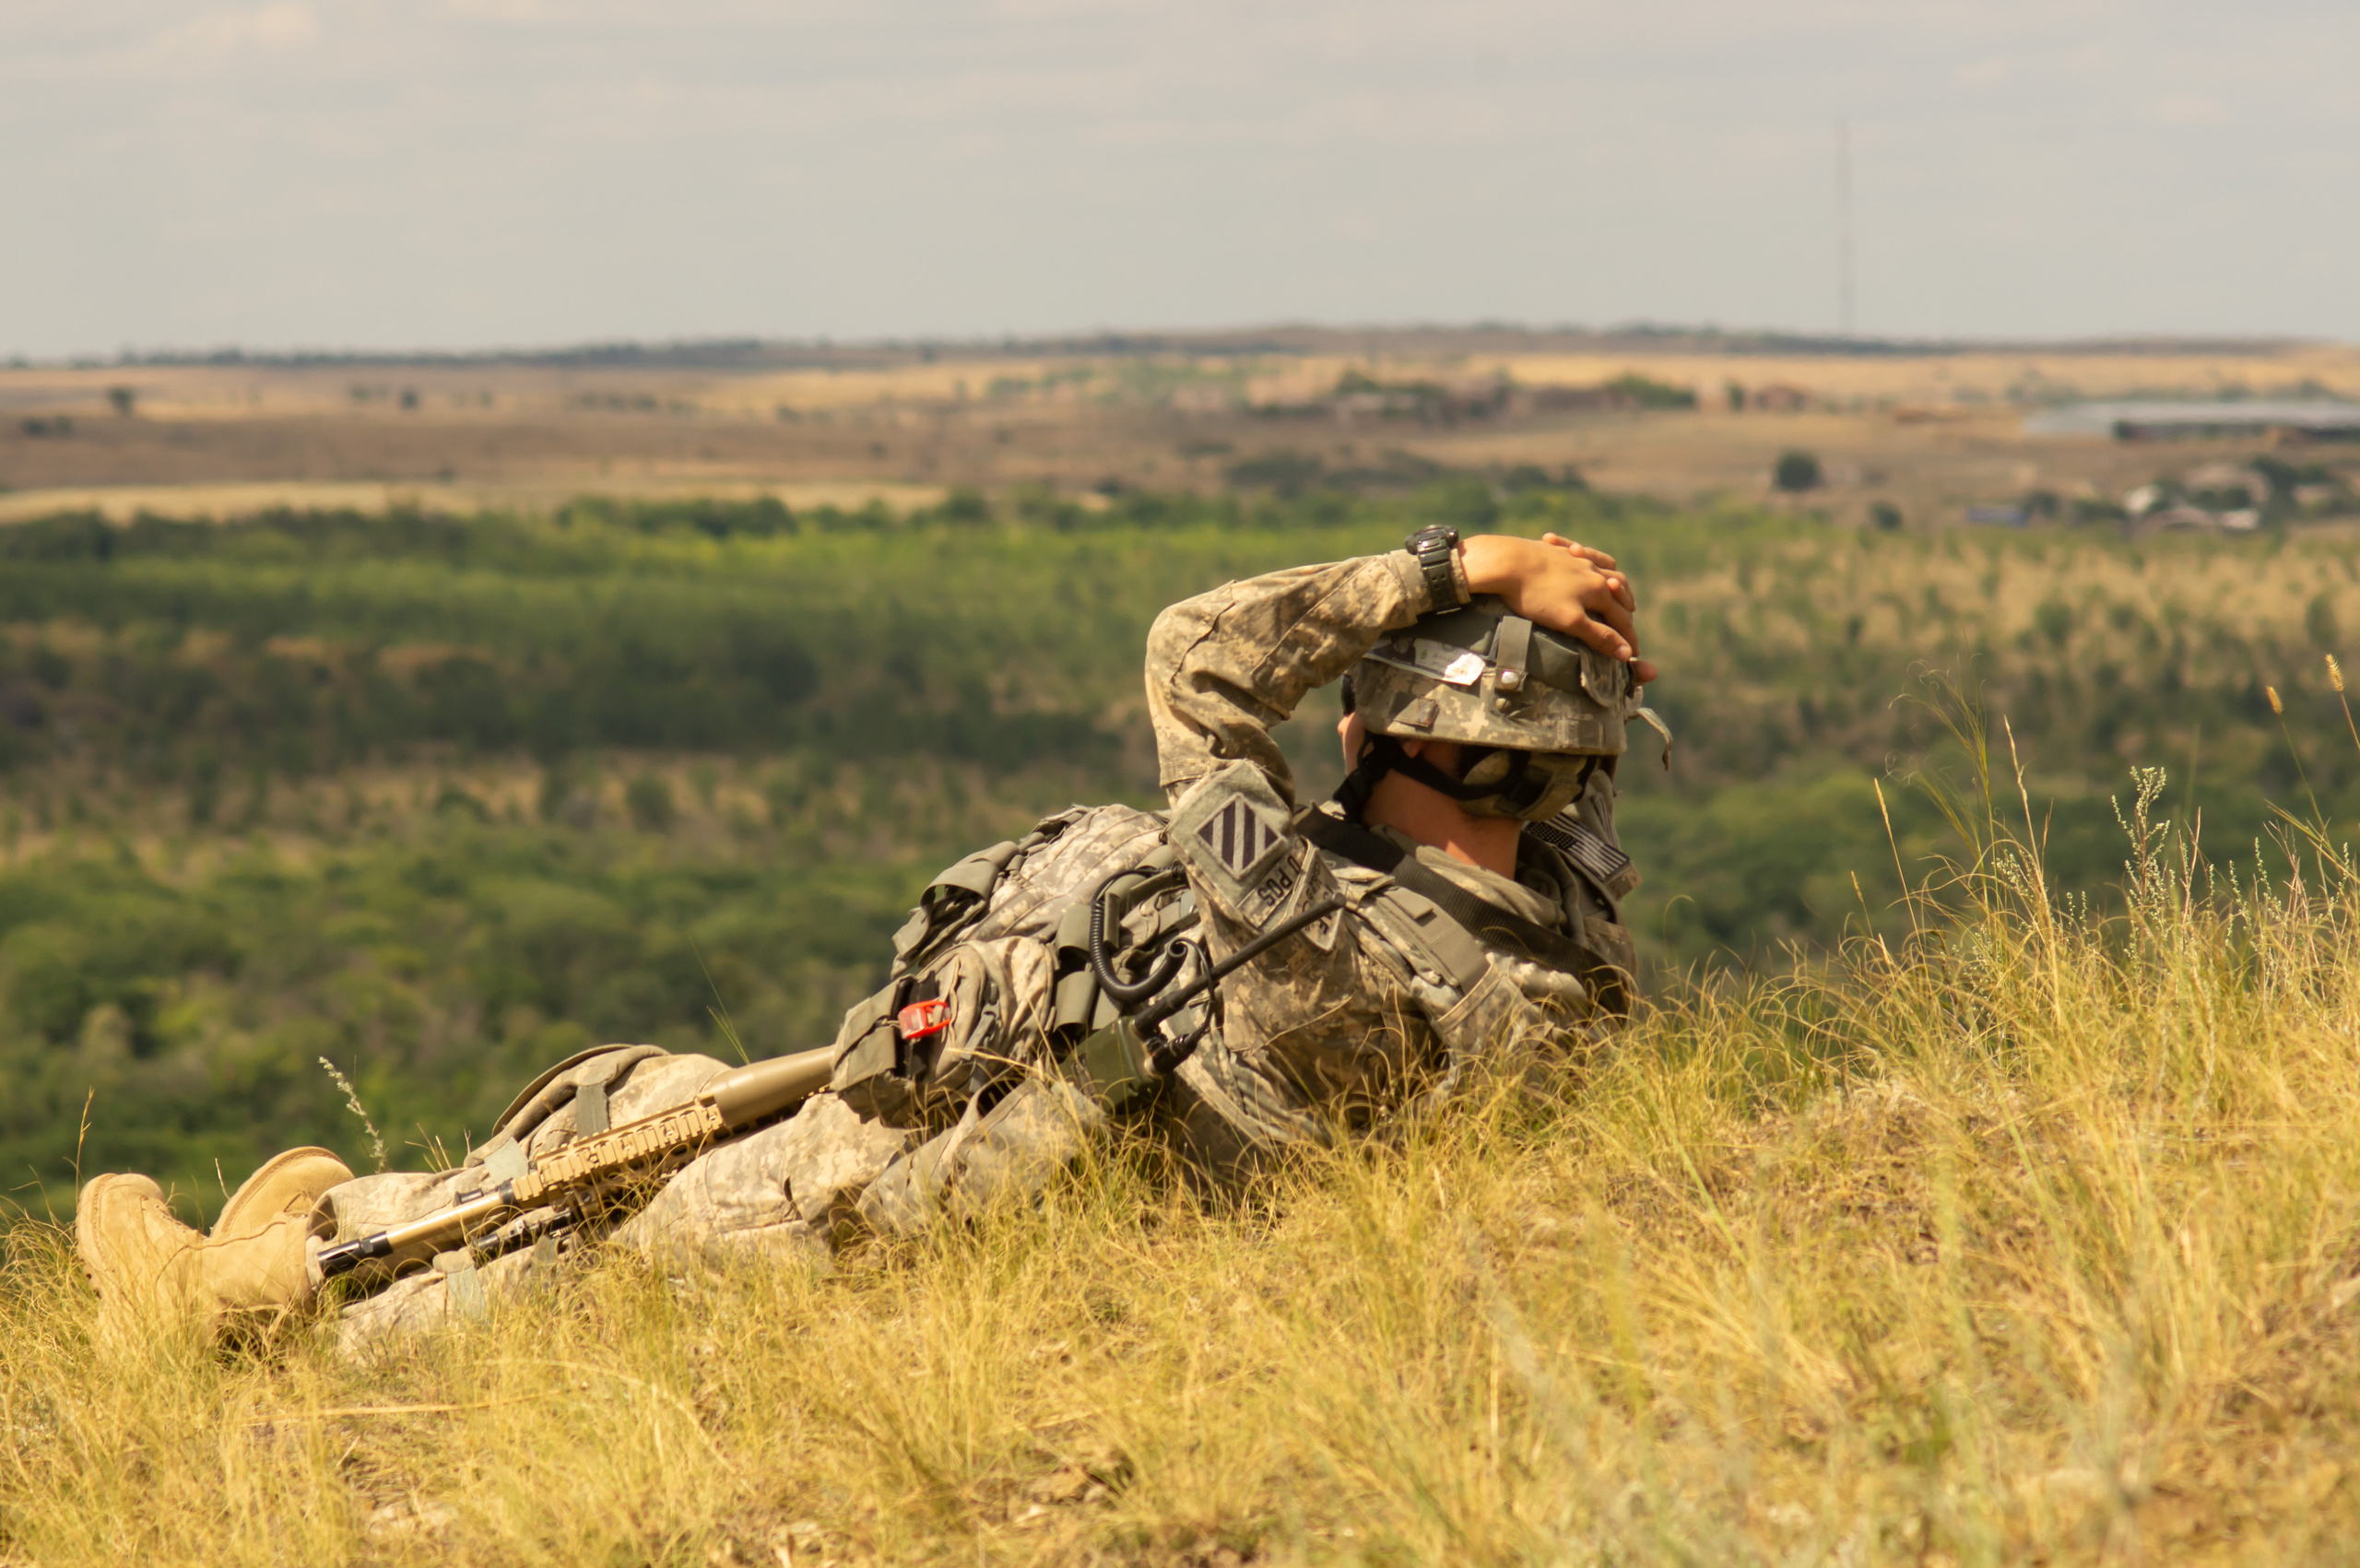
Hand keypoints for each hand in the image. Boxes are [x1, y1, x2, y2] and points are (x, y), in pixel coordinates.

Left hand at [1459, 533, 1657, 684]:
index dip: (1628, 637)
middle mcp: (1591, 570)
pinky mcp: (1554, 550)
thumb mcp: (1570, 621)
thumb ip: (1599, 636)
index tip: (1634, 654)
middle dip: (1625, 604)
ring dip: (1612, 575)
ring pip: (1603, 563)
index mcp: (1598, 590)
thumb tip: (1627, 653)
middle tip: (1629, 618)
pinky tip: (1577, 553)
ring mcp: (1574, 558)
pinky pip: (1576, 549)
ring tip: (1613, 583)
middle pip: (1618, 587)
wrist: (1506, 563)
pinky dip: (1585, 553)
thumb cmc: (1537, 596)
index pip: (1621, 617)